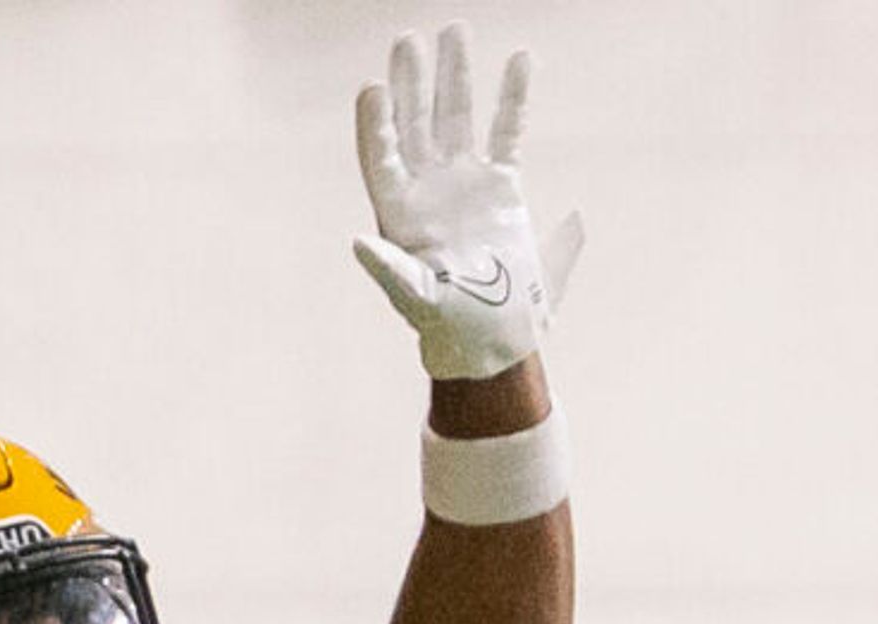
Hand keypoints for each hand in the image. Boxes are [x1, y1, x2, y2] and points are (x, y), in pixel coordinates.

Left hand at [352, 23, 581, 380]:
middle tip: (409, 40)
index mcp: (399, 210)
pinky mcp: (502, 187)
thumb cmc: (447, 324)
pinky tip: (520, 61)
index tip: (374, 86)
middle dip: (412, 82)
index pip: (381, 154)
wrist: (492, 339)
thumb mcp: (415, 297)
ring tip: (454, 31)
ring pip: (457, 116)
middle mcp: (427, 187)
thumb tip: (357, 242)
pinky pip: (508, 133)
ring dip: (455, 76)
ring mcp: (464, 181)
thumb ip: (389, 269)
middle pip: (416, 122)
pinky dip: (514, 99)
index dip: (376, 122)